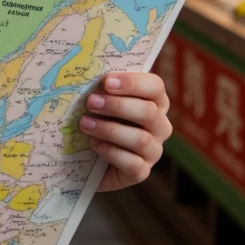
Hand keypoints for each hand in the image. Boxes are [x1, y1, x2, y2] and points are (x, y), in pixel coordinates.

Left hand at [82, 72, 171, 192]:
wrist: (88, 159)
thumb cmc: (97, 119)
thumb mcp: (100, 101)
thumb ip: (101, 87)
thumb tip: (87, 72)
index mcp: (155, 101)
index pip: (155, 87)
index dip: (133, 83)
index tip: (107, 82)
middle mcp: (160, 126)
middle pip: (149, 112)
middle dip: (118, 106)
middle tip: (91, 102)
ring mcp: (154, 151)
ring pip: (140, 139)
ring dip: (109, 129)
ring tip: (85, 124)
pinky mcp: (141, 172)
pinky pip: (132, 163)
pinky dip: (110, 152)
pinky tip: (93, 144)